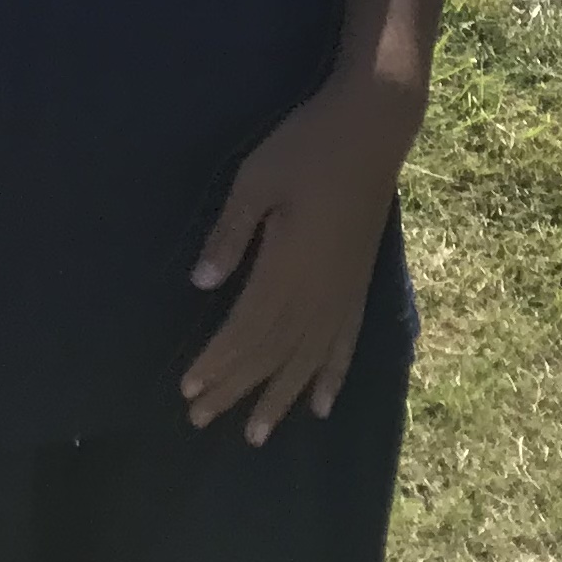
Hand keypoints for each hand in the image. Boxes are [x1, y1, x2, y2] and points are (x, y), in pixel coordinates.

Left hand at [179, 78, 412, 443]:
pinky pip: (346, 343)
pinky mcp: (359, 283)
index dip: (218, 363)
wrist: (373, 126)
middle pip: (274, 355)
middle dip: (236, 389)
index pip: (247, 331)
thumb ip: (232, 233)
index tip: (188, 390)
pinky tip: (322, 405)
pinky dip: (332, 376)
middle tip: (201, 420)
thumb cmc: (307, 145)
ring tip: (256, 434)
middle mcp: (320, 292)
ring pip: (310, 360)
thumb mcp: (257, 178)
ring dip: (280, 397)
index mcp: (289, 266)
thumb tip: (201, 284)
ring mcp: (344, 291)